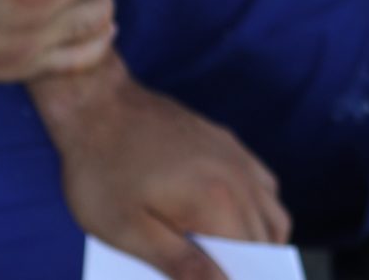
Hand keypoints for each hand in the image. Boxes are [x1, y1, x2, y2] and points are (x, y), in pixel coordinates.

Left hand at [58, 60, 291, 277]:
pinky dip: (261, 212)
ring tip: (232, 265)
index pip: (248, 258)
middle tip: (213, 275)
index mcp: (216, 202)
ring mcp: (235, 156)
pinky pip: (263, 184)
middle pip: (265, 239)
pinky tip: (236, 223)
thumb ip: (178, 263)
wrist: (95, 105)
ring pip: (273, 213)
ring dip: (262, 244)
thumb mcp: (127, 230)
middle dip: (249, 267)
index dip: (236, 278)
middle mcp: (237, 177)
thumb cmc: (102, 172)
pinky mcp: (226, 142)